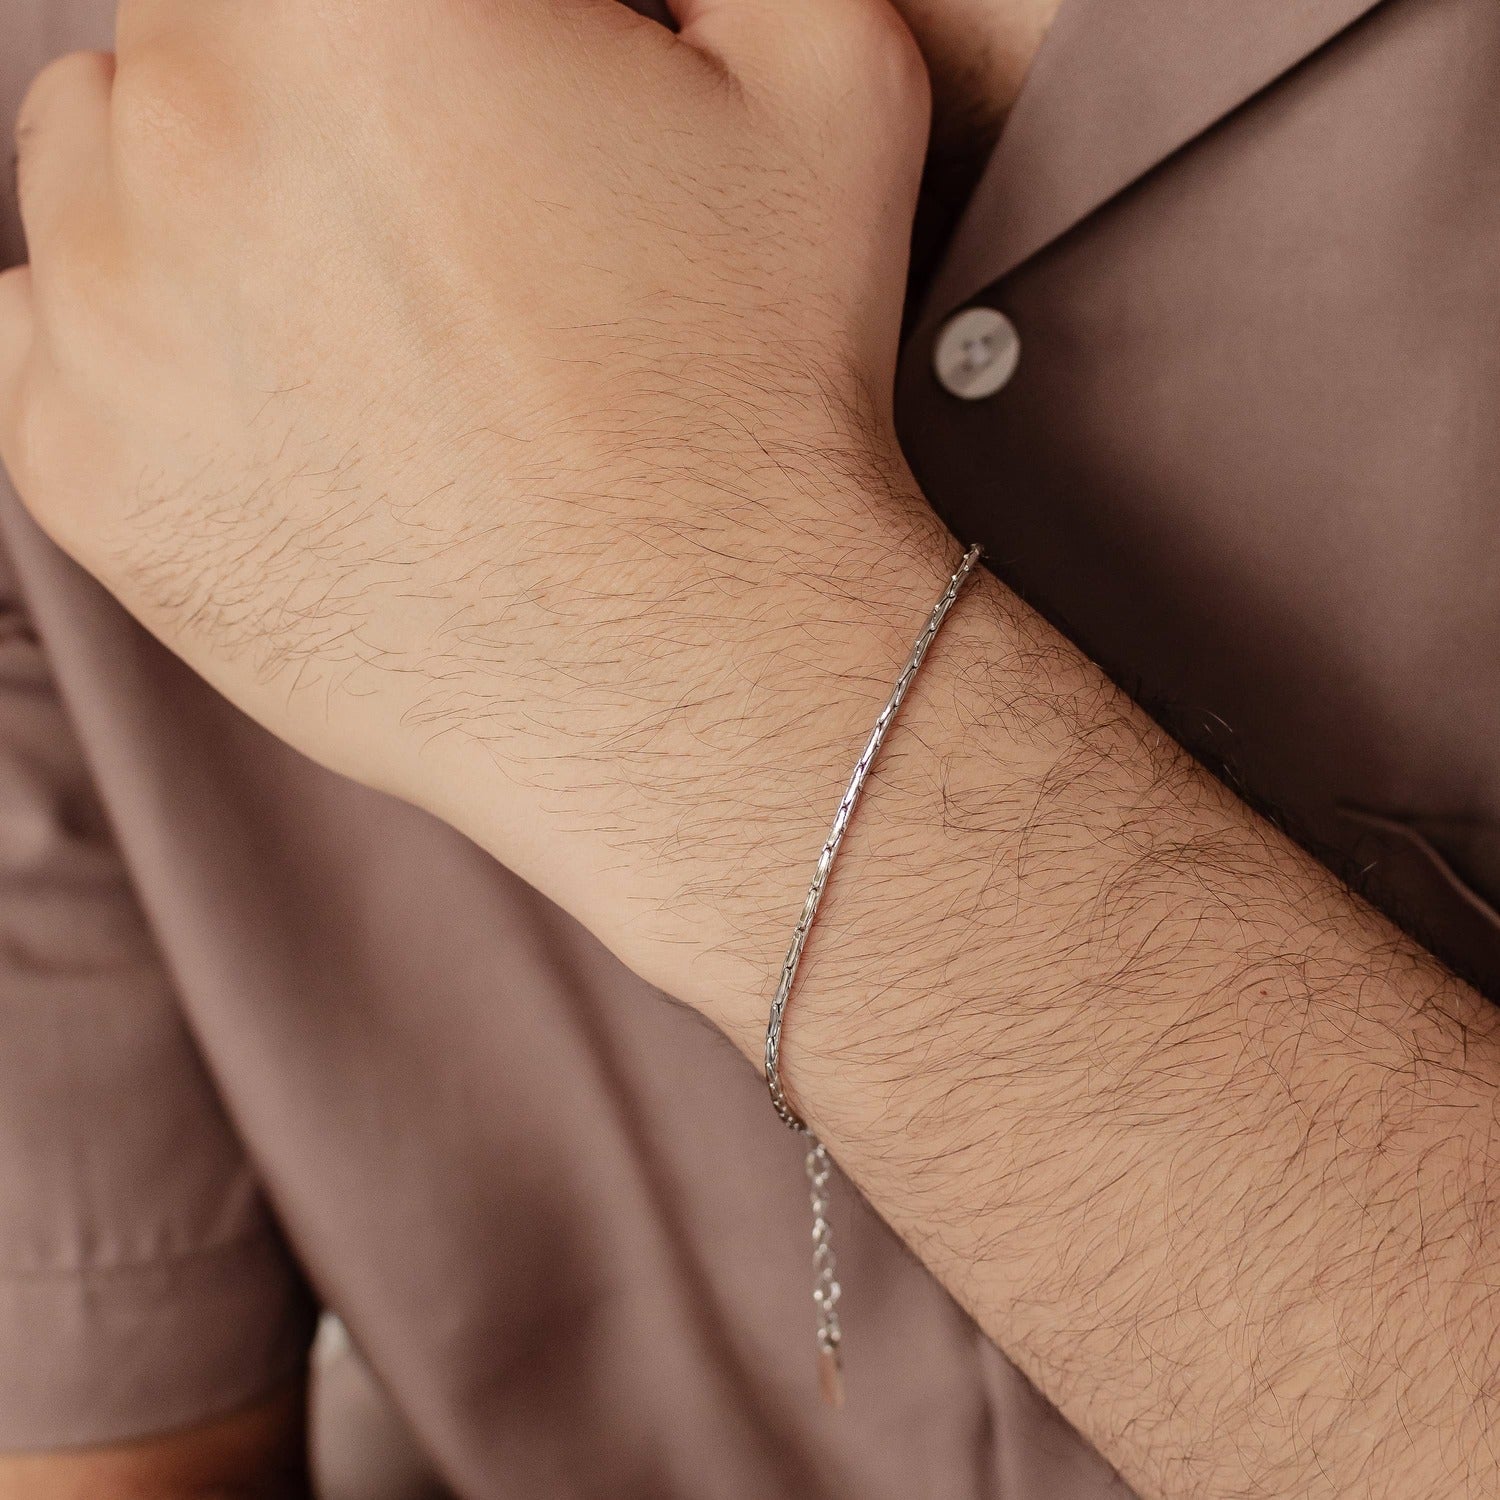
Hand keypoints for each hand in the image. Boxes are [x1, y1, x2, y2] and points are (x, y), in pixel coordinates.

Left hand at [0, 0, 955, 1011]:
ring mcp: (104, 304)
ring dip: (205, 190)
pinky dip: (142, 337)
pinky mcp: (75, 463)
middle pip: (201, 19)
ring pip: (98, 152)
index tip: (491, 101)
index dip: (432, 24)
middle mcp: (191, 123)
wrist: (690, 676)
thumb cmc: (756, 401)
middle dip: (315, 80)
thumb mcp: (830, 87)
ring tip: (359, 306)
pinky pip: (47, 327)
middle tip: (445, 208)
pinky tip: (284, 398)